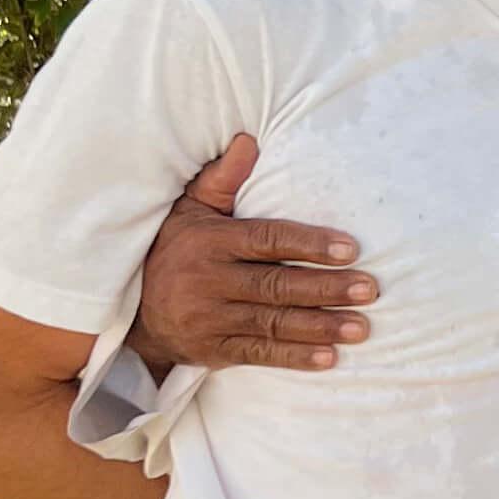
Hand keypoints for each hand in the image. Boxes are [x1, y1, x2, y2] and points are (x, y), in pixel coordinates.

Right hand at [126, 134, 376, 373]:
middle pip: (277, 284)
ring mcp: (210, 320)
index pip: (267, 240)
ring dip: (320, 326)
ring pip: (273, 322)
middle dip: (326, 288)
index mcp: (210, 242)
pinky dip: (294, 358)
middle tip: (369, 289)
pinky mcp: (212, 352)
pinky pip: (258, 354)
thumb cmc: (172, 249)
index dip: (309, 244)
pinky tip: (329, 357)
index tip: (349, 249)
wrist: (129, 310)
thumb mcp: (189, 210)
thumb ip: (222, 179)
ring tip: (361, 326)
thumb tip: (248, 140)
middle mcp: (209, 281)